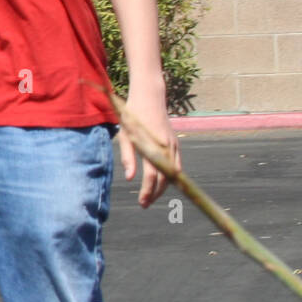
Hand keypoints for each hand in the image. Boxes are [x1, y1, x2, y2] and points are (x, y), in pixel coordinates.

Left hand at [118, 82, 179, 208]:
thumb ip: (128, 157)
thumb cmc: (133, 115)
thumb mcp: (125, 135)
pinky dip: (170, 176)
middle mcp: (166, 148)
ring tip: (151, 196)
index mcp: (152, 147)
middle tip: (145, 204)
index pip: (151, 177)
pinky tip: (162, 183)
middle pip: (164, 179)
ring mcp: (173, 146)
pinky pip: (177, 165)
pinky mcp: (176, 143)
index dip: (147, 192)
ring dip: (163, 187)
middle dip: (155, 194)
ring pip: (173, 174)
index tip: (141, 203)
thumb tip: (130, 178)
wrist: (150, 96)